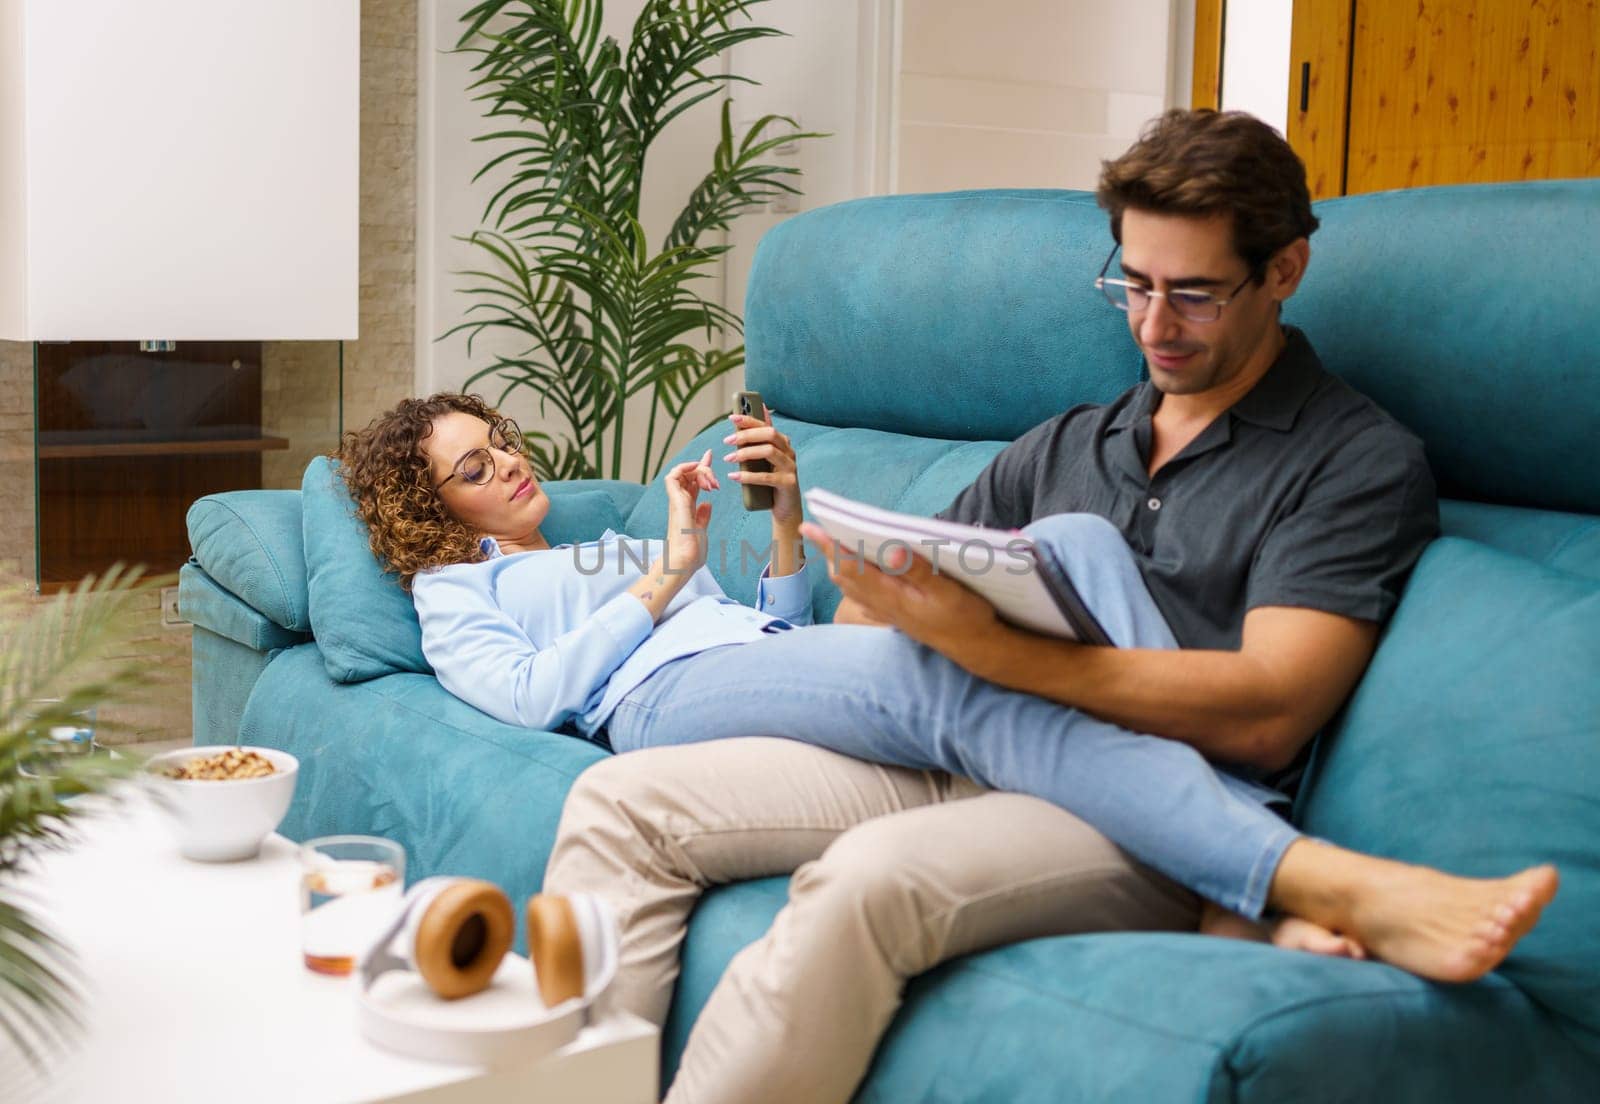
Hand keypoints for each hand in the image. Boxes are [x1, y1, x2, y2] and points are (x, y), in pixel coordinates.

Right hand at [664, 449, 717, 574]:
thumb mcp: (702, 530)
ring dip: (698, 470)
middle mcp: (680, 501)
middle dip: (703, 467)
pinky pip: (673, 476)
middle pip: (688, 473)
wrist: (685, 562)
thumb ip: (703, 516)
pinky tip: (698, 470)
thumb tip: (707, 504)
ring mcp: (676, 501)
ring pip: (681, 471)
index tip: (709, 457)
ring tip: (711, 483)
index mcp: (686, 507)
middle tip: (716, 481)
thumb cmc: (692, 552)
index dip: (701, 468)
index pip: (692, 481)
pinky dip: (685, 468)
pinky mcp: (676, 502)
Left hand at [725, 408, 801, 527]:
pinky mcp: (788, 483)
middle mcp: (789, 452)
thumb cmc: (771, 483)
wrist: (785, 508)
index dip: (749, 420)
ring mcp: (790, 467)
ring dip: (746, 453)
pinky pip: (766, 477)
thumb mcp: (763, 461)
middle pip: (769, 434)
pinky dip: (748, 476)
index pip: (766, 425)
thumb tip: (742, 422)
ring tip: (729, 458)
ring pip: (769, 451)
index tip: (732, 417)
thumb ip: (756, 443)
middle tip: (727, 440)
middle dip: (746, 435)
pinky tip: (734, 476)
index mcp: (783, 443)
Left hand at [799, 523, 1001, 659]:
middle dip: (827, 552)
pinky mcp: (893, 616)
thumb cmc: (964, 617)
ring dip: (838, 565)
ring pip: (851, 587)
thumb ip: (919, 571)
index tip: (811, 527)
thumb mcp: (948, 591)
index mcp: (891, 594)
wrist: (975, 647)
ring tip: (830, 545)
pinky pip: (862, 596)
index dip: (830, 545)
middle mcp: (882, 604)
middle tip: (815, 529)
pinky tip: (855, 573)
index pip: (851, 566)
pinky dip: (852, 580)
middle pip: (844, 576)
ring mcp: (886, 612)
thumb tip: (892, 550)